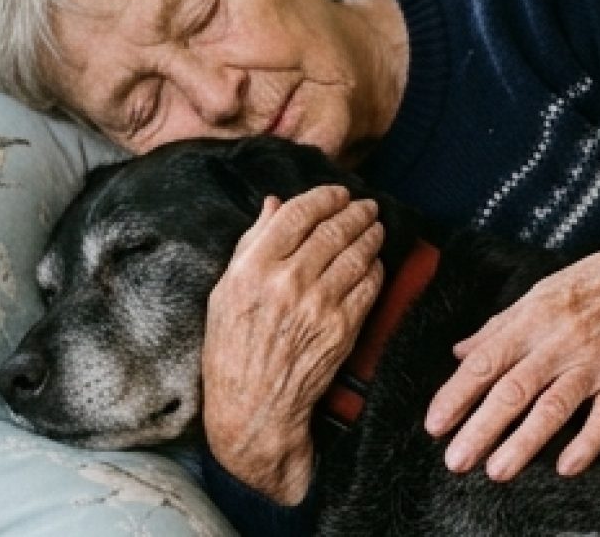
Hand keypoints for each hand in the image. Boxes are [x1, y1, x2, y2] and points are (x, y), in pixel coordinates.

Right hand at [202, 185, 383, 503]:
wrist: (253, 406)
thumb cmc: (232, 349)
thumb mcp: (224, 292)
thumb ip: (251, 244)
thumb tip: (274, 205)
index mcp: (253, 269)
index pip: (298, 214)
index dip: (323, 197)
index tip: (336, 193)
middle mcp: (287, 282)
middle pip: (333, 229)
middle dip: (355, 211)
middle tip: (365, 206)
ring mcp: (318, 305)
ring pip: (356, 253)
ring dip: (370, 234)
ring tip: (375, 226)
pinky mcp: (342, 328)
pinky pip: (368, 285)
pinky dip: (375, 267)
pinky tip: (374, 262)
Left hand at [425, 234, 599, 481]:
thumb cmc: (594, 281)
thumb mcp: (540, 293)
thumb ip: (499, 326)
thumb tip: (461, 351)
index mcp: (532, 320)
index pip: (484, 362)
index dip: (456, 395)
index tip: (435, 425)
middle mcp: (559, 343)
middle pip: (513, 390)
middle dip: (481, 428)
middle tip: (456, 460)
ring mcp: (595, 362)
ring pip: (554, 407)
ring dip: (523, 443)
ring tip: (497, 471)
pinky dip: (587, 443)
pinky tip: (566, 467)